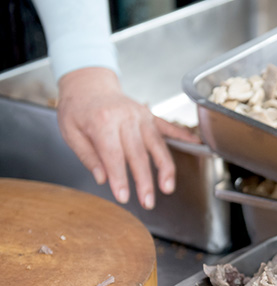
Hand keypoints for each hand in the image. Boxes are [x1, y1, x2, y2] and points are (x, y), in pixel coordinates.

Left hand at [57, 67, 200, 208]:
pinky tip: (196, 143)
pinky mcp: (150, 116)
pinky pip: (168, 127)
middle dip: (145, 181)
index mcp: (103, 121)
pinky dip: (183, 135)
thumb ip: (87, 156)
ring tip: (168, 187)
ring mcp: (141, 116)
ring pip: (157, 145)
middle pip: (139, 154)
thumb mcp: (70, 132)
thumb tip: (102, 178)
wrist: (88, 83)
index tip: (123, 197)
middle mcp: (126, 118)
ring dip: (165, 168)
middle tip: (148, 202)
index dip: (119, 178)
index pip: (114, 155)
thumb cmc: (77, 109)